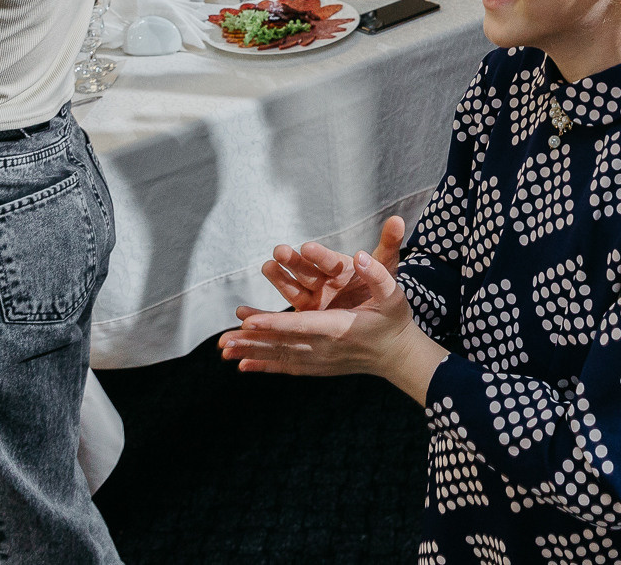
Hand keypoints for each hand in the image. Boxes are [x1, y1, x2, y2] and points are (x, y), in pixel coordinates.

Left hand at [221, 248, 439, 387]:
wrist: (397, 355)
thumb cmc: (394, 320)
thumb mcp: (393, 294)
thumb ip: (377, 274)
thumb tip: (359, 256)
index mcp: (339, 326)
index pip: (301, 324)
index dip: (274, 322)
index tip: (248, 321)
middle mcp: (325, 346)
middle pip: (282, 343)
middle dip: (251, 340)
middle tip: (222, 340)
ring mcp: (320, 359)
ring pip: (280, 355)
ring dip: (251, 352)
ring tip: (223, 350)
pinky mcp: (318, 366)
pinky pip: (287, 366)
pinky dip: (264, 365)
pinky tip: (242, 365)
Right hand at [258, 218, 403, 311]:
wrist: (381, 322)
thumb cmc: (385, 291)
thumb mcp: (388, 268)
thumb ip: (389, 245)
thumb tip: (398, 219)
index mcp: (344, 267)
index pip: (331, 260)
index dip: (320, 255)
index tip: (307, 247)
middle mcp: (326, 278)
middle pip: (307, 269)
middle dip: (293, 261)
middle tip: (280, 252)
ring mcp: (315, 294)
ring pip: (294, 284)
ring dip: (280, 275)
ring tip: (268, 266)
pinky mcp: (307, 311)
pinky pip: (290, 303)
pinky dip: (276, 298)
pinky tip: (257, 296)